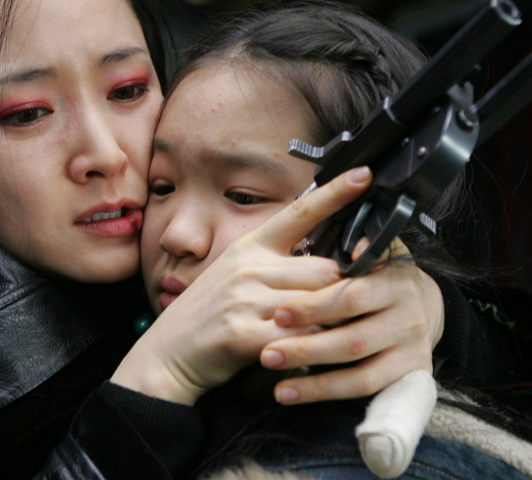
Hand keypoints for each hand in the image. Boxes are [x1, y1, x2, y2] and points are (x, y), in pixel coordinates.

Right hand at [111, 167, 373, 404]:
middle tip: (349, 311)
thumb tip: (326, 264)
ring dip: (329, 324)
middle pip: (325, 270)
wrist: (166, 355)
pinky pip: (298, 337)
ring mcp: (244, 298)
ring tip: (329, 337)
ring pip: (317, 304)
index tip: (365, 175)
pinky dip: (311, 348)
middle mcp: (249, 266)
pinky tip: (308, 355)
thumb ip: (277, 266)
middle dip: (342, 292)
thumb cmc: (210, 317)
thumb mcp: (238, 276)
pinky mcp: (243, 333)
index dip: (335, 193)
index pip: (300, 212)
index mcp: (251, 246)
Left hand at [258, 237, 444, 403]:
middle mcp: (410, 316)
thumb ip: (362, 243)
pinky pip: (363, 387)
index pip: (352, 296)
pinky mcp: (411, 374)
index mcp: (397, 281)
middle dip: (306, 347)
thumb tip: (355, 246)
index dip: (314, 306)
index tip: (279, 314)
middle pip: (353, 338)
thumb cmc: (382, 277)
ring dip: (310, 376)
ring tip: (272, 370)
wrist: (426, 306)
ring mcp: (412, 348)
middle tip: (267, 353)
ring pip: (357, 368)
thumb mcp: (377, 251)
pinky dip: (323, 391)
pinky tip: (288, 393)